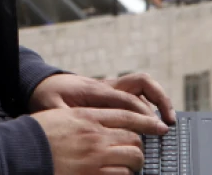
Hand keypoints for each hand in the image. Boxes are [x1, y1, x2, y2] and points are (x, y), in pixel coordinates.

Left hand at [30, 73, 175, 124]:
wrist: (42, 82)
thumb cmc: (48, 97)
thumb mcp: (54, 109)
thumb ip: (72, 118)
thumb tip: (88, 129)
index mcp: (96, 90)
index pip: (129, 99)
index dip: (146, 114)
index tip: (158, 128)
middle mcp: (107, 85)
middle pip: (142, 83)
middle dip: (160, 99)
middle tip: (169, 121)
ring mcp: (111, 86)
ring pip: (142, 85)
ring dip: (157, 99)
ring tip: (167, 119)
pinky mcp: (111, 91)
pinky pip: (135, 92)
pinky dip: (148, 103)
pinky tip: (150, 119)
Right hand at [32, 107, 166, 174]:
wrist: (22, 151)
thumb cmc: (38, 133)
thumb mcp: (63, 115)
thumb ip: (85, 117)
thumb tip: (103, 123)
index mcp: (88, 116)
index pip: (126, 115)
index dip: (146, 121)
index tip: (158, 125)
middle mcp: (95, 134)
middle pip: (133, 137)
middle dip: (140, 145)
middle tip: (140, 150)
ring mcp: (96, 156)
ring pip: (132, 157)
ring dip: (135, 162)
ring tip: (132, 165)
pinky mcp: (93, 174)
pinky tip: (120, 174)